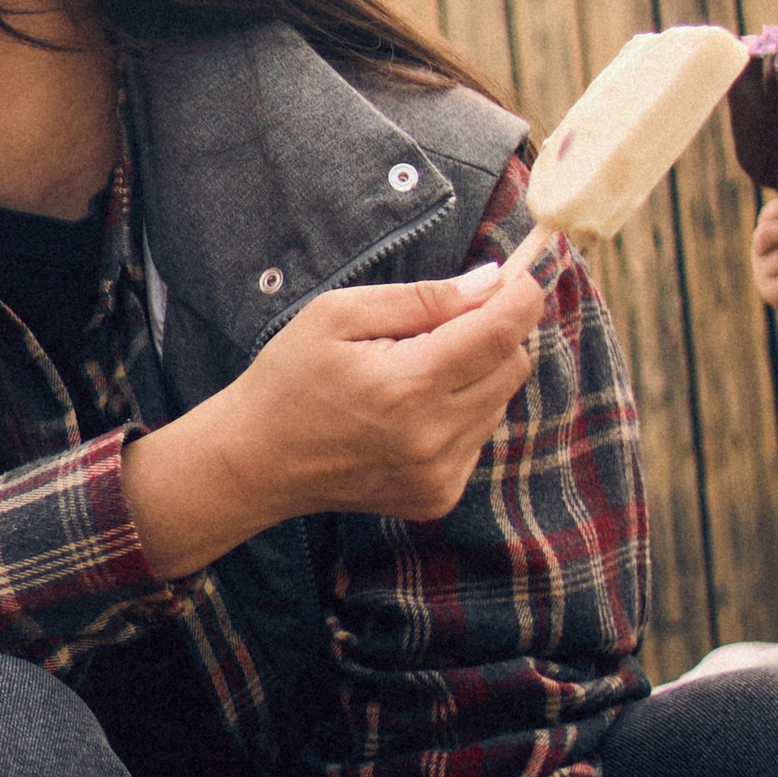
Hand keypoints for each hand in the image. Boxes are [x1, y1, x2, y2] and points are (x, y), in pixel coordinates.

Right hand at [123, 264, 547, 580]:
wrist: (256, 461)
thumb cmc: (290, 377)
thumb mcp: (338, 314)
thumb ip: (421, 298)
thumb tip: (490, 283)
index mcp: (406, 384)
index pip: (502, 332)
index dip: (521, 297)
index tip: (517, 279)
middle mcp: (431, 436)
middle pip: (514, 366)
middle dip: (493, 335)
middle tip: (445, 325)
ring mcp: (438, 474)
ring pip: (499, 403)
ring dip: (474, 378)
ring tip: (413, 375)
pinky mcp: (438, 498)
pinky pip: (477, 439)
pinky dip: (458, 416)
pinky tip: (409, 416)